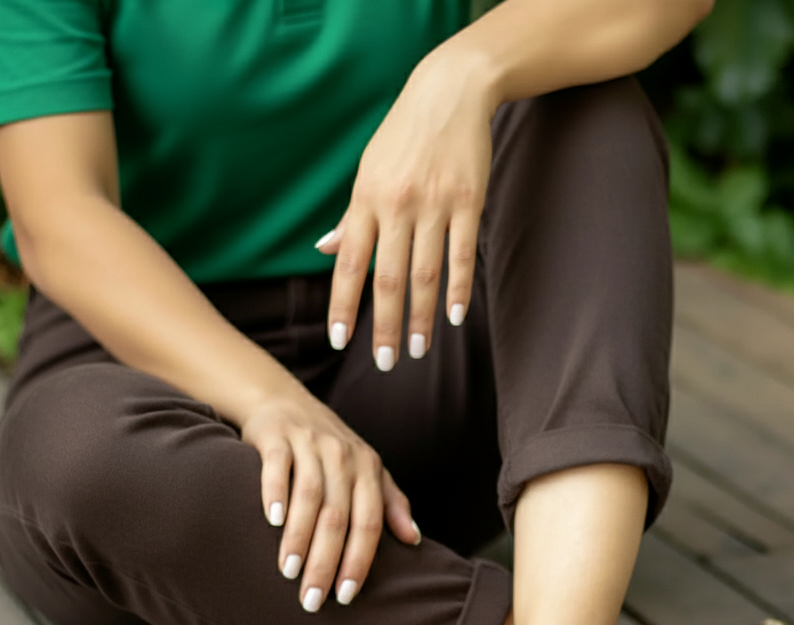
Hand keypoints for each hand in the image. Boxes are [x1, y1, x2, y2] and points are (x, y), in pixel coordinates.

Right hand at [242, 394, 419, 609]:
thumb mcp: (367, 469)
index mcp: (368, 469)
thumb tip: (414, 540)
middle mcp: (342, 457)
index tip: (346, 596)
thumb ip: (391, 503)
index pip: (369, 523)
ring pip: (309, 496)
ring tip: (289, 572)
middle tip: (312, 600)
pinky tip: (272, 521)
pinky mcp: (277, 437)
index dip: (359, 560)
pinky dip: (275, 493)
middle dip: (325, 562)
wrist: (284, 401)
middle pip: (338, 517)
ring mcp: (310, 444)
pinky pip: (277, 467)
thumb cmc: (330, 446)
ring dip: (299, 537)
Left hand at [316, 46, 495, 367]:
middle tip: (385, 363)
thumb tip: (325, 251)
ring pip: (425, 274)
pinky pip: (461, 254)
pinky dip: (458, 289)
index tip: (339, 342)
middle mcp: (396, 205)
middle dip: (384, 325)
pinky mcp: (468, 201)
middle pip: (387, 279)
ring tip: (418, 351)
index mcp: (366, 200)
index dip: (343, 306)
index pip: (349, 265)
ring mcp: (434, 204)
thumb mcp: (368, 171)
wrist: (450, 92)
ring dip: (421, 317)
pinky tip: (455, 318)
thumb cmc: (403, 137)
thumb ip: (351, 217)